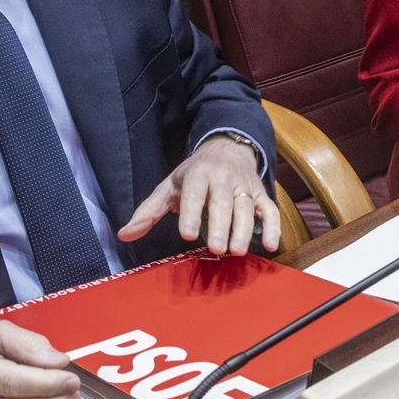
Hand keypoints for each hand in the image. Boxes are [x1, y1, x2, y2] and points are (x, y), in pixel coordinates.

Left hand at [117, 134, 278, 255]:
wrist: (227, 147)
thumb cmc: (194, 174)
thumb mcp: (169, 186)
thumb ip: (148, 211)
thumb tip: (124, 235)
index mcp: (198, 174)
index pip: (194, 192)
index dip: (191, 213)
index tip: (188, 235)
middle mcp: (223, 178)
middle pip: (222, 201)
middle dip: (220, 225)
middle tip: (216, 248)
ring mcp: (244, 186)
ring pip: (247, 207)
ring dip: (244, 229)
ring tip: (237, 251)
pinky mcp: (261, 194)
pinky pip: (271, 210)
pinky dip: (274, 227)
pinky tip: (272, 246)